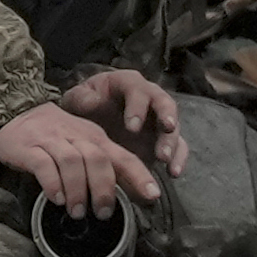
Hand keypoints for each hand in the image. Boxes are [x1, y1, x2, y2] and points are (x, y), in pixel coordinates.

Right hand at [0, 94, 168, 218]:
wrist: (16, 112)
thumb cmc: (56, 136)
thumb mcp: (85, 145)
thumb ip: (104, 167)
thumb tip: (128, 196)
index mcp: (96, 138)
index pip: (123, 157)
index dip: (140, 176)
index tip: (152, 196)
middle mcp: (78, 137)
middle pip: (98, 159)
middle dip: (104, 188)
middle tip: (104, 213)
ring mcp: (53, 141)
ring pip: (72, 162)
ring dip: (77, 190)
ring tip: (78, 212)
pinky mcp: (30, 148)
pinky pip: (44, 165)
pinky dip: (52, 183)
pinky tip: (56, 198)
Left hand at [58, 68, 185, 174]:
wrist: (90, 120)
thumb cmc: (84, 105)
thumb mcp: (77, 99)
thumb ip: (82, 99)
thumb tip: (95, 103)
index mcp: (128, 83)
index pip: (138, 90)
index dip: (138, 107)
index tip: (132, 128)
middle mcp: (150, 98)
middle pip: (164, 103)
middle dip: (166, 119)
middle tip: (163, 134)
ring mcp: (159, 119)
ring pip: (173, 127)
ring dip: (171, 143)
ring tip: (164, 159)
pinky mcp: (164, 139)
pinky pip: (179, 147)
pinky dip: (178, 159)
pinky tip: (173, 173)